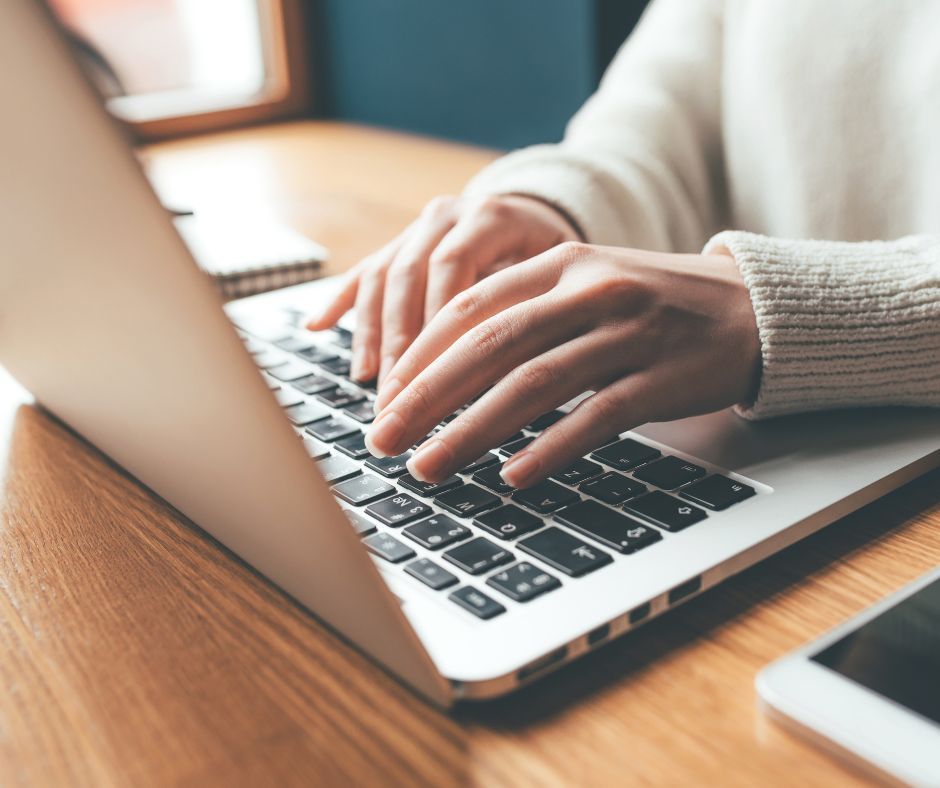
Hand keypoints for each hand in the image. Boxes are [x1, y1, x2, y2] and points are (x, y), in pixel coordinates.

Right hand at [305, 194, 579, 383]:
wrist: (539, 215)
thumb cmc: (556, 258)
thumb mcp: (558, 275)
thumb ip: (532, 306)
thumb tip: (510, 375)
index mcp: (490, 217)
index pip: (453, 267)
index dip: (437, 321)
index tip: (433, 374)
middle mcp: (447, 215)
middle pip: (409, 275)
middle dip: (400, 341)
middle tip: (396, 395)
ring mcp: (418, 228)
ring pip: (382, 276)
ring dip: (371, 332)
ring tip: (368, 380)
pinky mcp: (399, 243)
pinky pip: (363, 271)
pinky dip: (339, 301)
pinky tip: (315, 327)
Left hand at [365, 242, 760, 487]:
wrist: (751, 309)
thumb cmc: (653, 304)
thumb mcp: (587, 287)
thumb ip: (524, 313)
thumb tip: (446, 369)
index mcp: (561, 263)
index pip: (471, 307)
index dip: (420, 355)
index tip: (384, 397)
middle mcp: (590, 290)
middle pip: (490, 345)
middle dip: (427, 398)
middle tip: (383, 439)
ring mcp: (629, 333)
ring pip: (534, 383)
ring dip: (472, 431)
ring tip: (428, 466)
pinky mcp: (663, 378)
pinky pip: (596, 417)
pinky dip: (549, 448)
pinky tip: (512, 476)